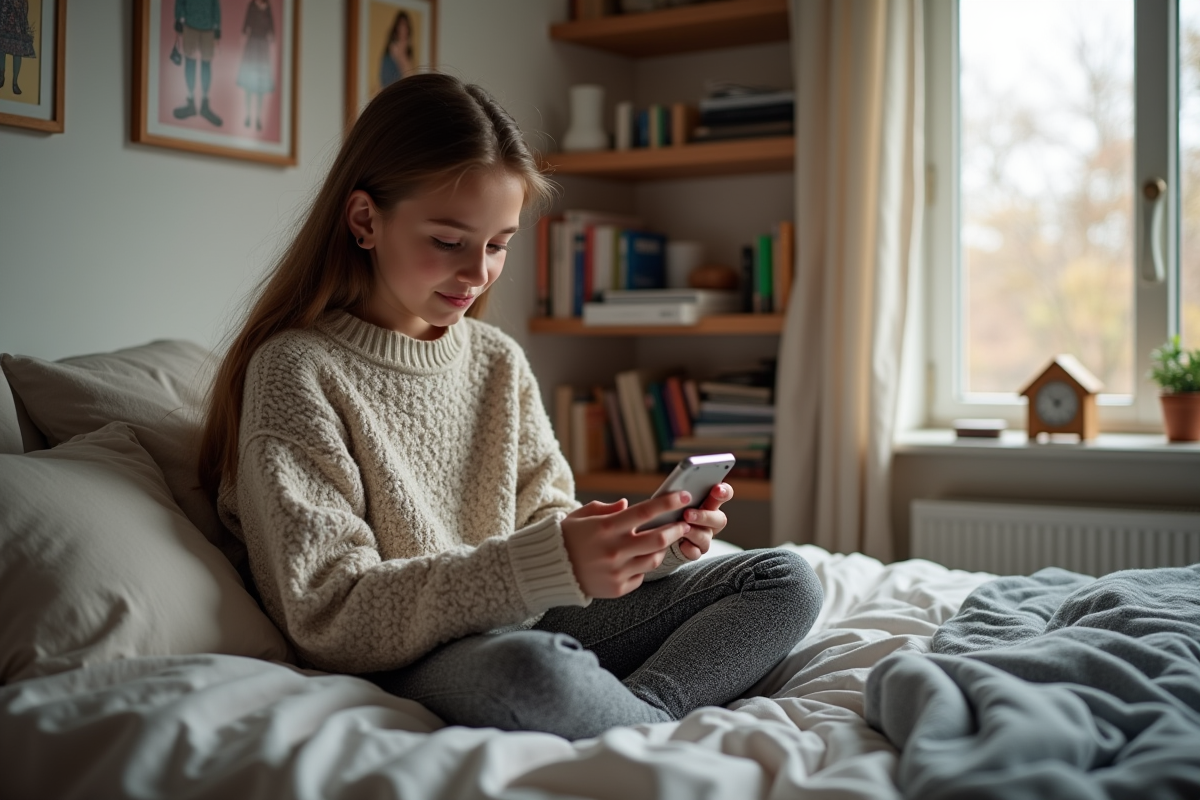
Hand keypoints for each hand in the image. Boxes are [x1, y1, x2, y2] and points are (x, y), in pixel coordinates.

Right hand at [561, 491, 694, 598]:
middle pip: (658, 538)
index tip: (684, 495)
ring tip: (662, 541)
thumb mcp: (581, 515)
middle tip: (683, 523)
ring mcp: (616, 571)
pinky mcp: (617, 588)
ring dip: (663, 548)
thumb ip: (606, 509)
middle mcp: (614, 550)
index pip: (645, 512)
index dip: (669, 503)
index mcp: (606, 527)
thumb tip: (628, 505)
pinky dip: (643, 566)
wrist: (548, 570)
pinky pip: (641, 575)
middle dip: (677, 529)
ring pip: (654, 559)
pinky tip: (638, 559)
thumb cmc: (566, 537)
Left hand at [677, 482, 732, 560]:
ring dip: (693, 532)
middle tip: (687, 514)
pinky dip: (687, 548)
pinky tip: (680, 543)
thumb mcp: (674, 499)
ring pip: (706, 537)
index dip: (724, 491)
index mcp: (708, 503)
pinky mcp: (695, 551)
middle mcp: (711, 521)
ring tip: (681, 528)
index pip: (724, 494)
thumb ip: (681, 493)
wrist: (660, 534)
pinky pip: (695, 552)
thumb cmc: (670, 511)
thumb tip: (679, 488)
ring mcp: (704, 537)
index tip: (717, 489)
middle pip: (719, 519)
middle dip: (704, 516)